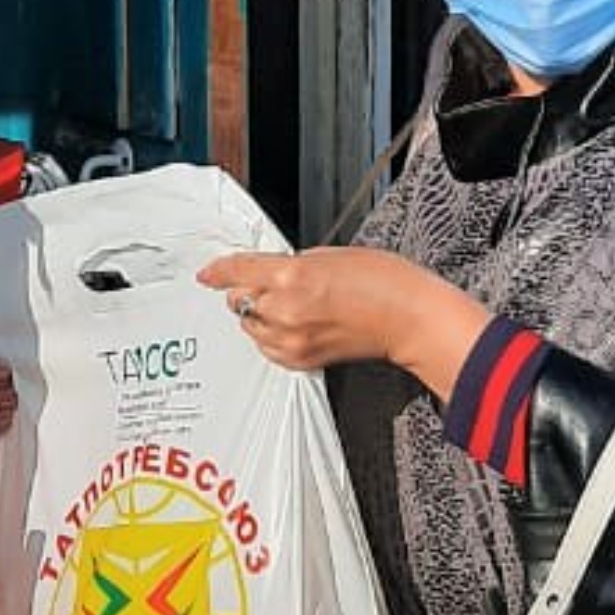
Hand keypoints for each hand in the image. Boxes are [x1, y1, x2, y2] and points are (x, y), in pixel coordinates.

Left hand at [197, 246, 490, 399]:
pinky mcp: (302, 360)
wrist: (408, 317)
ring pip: (250, 326)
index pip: (237, 271)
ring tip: (290, 305)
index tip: (206, 273)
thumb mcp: (329, 254)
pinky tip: (296, 325)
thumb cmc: (382, 280)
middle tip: (269, 283)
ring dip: (259, 315)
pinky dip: (272, 336)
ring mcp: (292, 339)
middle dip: (246, 290)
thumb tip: (270, 274)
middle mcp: (285, 310)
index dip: (217, 270)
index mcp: (291, 276)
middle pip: (238, 300)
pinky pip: (267, 348)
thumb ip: (291, 265)